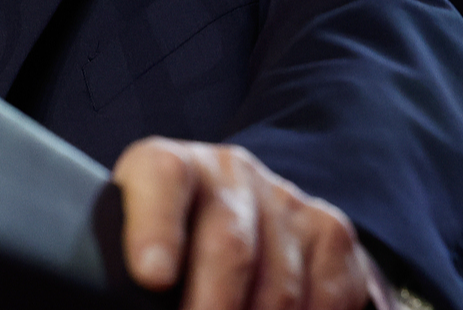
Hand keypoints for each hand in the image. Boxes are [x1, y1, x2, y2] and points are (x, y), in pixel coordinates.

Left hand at [113, 138, 395, 309]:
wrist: (231, 220)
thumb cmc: (166, 249)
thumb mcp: (133, 249)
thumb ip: (133, 272)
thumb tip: (136, 296)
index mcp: (165, 166)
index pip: (163, 177)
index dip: (156, 228)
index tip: (151, 276)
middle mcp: (229, 172)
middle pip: (229, 246)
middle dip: (213, 307)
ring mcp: (284, 199)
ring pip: (280, 285)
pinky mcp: (330, 232)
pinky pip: (328, 296)